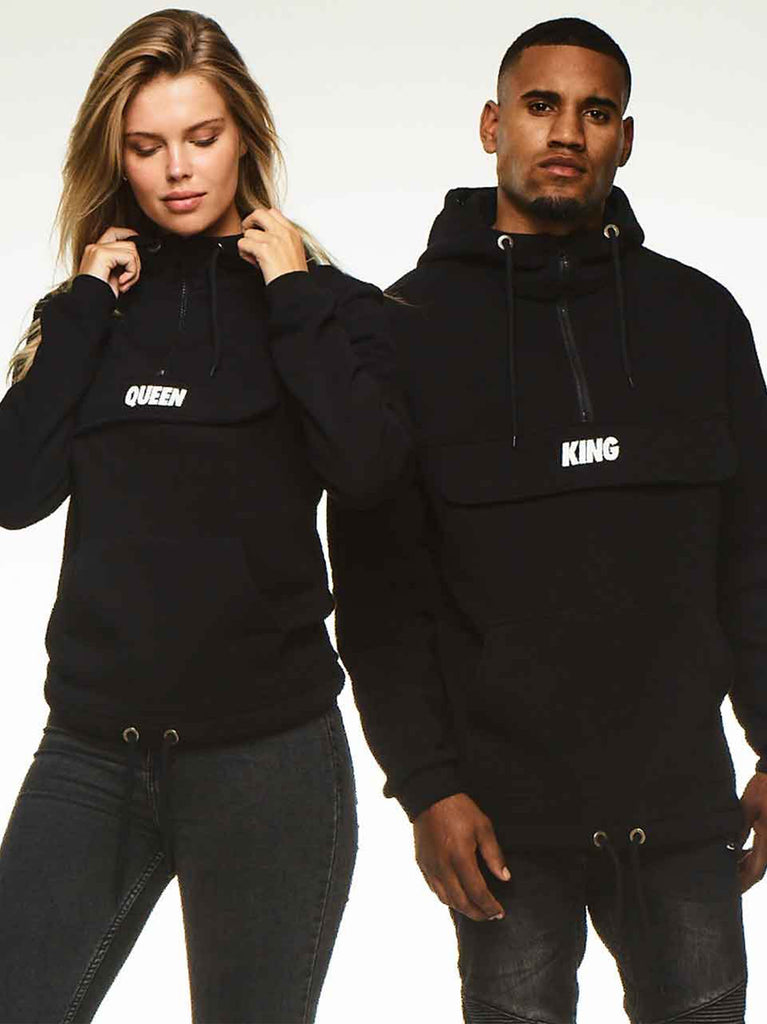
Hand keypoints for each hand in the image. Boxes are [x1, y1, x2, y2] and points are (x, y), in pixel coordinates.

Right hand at [77, 227, 140, 297]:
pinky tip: (122, 283)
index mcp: (96, 251)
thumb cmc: (100, 295)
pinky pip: (129, 258)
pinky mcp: (101, 254)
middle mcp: (94, 247)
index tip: (141, 244)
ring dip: (134, 270)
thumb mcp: (114, 276)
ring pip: (131, 250)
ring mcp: (97, 249)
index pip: (115, 232)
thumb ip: (121, 263)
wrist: (89, 306)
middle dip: (135, 264)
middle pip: (128, 242)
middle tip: (128, 280)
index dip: (129, 235)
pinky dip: (131, 273)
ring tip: (125, 283)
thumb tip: (136, 257)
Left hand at [238, 206, 307, 284]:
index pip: (273, 212)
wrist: (296, 289)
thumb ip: (283, 240)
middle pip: (259, 213)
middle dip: (249, 222)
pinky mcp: (264, 250)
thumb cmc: (294, 275)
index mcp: (292, 232)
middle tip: (247, 232)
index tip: (258, 228)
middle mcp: (283, 233)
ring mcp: (274, 240)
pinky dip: (244, 253)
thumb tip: (266, 235)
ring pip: (248, 232)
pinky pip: (243, 243)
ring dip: (246, 244)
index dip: (262, 219)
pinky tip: (252, 261)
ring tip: (252, 255)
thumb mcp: (295, 251)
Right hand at [414, 792, 510, 920]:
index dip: (489, 906)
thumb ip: (494, 855)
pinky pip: (434, 889)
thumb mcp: (483, 827)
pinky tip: (457, 896)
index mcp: (460, 858)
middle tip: (490, 915)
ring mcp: (430, 867)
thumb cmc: (458, 809)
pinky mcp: (422, 864)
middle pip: (461, 902)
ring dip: (462, 908)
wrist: (430, 796)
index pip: (477, 892)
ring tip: (475, 909)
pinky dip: (447, 898)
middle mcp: (443, 867)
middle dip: (478, 913)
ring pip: (446, 899)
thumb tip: (504, 877)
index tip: (499, 912)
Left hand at [737, 771, 766, 891]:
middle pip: (757, 869)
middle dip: (742, 878)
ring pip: (758, 861)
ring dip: (744, 866)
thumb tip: (731, 847)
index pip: (756, 871)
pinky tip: (737, 851)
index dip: (744, 883)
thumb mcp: (747, 808)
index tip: (732, 891)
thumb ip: (740, 829)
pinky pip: (759, 849)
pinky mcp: (766, 831)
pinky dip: (748, 854)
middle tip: (725, 885)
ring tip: (726, 869)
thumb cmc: (763, 789)